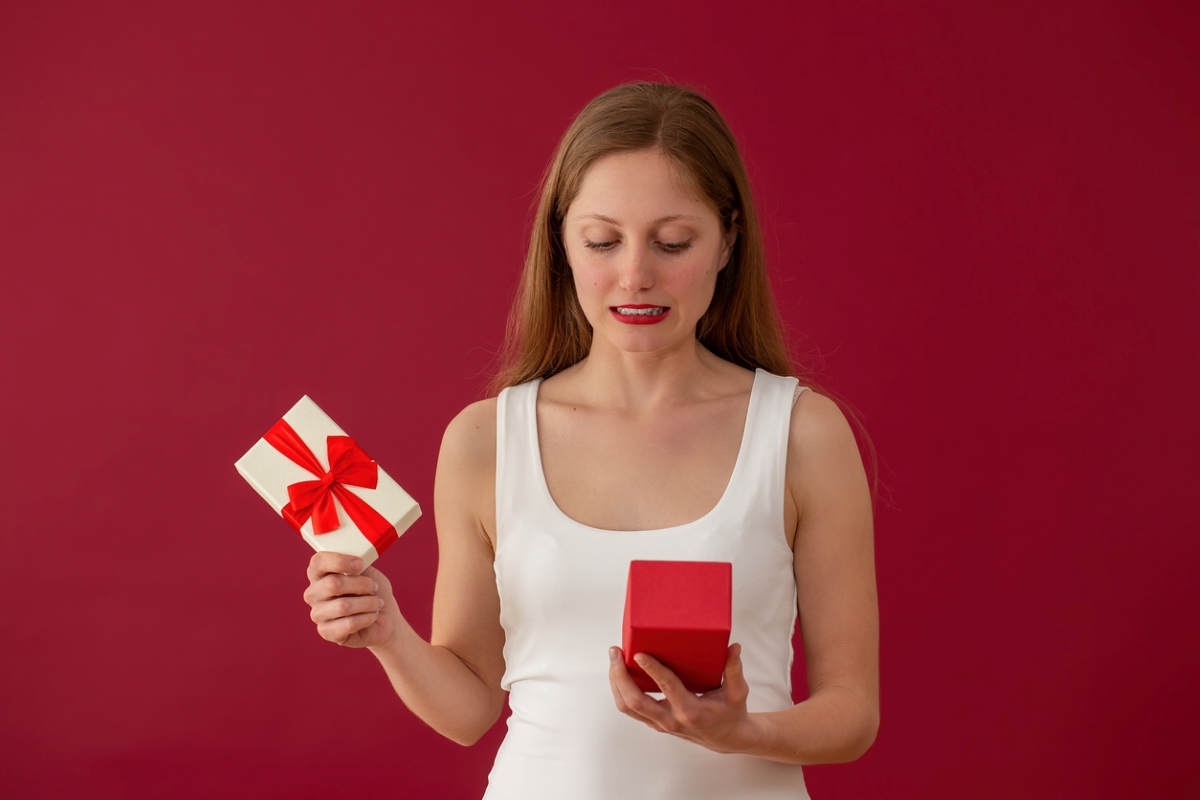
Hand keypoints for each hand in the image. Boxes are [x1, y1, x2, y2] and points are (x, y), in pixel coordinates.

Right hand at [303, 552, 399, 648]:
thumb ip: (357, 563)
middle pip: (333, 584)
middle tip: (374, 587)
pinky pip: (348, 624)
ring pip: (343, 606)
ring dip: (368, 603)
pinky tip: (372, 616)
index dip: (340, 561)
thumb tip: (356, 558)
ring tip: (377, 603)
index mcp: (320, 574)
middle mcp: (314, 594)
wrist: (384, 618)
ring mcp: (318, 614)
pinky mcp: (326, 632)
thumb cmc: (372, 591)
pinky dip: (367, 618)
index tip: (360, 564)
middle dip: (361, 584)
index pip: (318, 562)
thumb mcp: (368, 571)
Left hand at [607, 643, 762, 753]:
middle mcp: (671, 719)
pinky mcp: (655, 723)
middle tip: (615, 652)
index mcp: (691, 711)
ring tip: (614, 659)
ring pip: (627, 707)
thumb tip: (734, 646)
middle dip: (620, 676)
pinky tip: (620, 672)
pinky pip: (631, 709)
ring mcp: (660, 723)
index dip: (652, 670)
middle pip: (634, 701)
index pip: (667, 688)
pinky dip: (621, 690)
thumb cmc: (731, 712)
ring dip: (616, 682)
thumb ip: (734, 669)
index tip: (639, 654)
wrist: (725, 739)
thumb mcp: (738, 692)